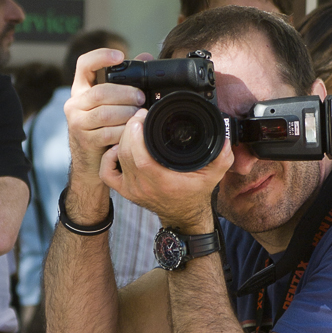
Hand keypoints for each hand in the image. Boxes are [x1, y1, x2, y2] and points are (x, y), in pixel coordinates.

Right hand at [64, 48, 147, 188]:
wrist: (91, 162)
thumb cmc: (105, 128)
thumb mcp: (111, 103)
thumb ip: (126, 80)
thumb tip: (146, 56)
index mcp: (81, 90)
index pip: (84, 64)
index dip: (101, 56)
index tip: (120, 55)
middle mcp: (74, 104)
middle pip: (101, 91)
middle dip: (125, 93)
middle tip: (141, 97)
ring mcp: (77, 122)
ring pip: (105, 113)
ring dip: (127, 113)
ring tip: (139, 115)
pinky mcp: (85, 140)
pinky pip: (108, 132)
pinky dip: (124, 131)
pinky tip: (132, 131)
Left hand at [100, 114, 232, 231]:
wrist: (184, 216)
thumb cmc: (196, 193)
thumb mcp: (214, 174)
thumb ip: (222, 155)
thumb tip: (224, 136)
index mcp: (163, 182)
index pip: (140, 156)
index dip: (137, 133)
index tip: (144, 116)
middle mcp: (144, 187)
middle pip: (126, 152)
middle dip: (130, 129)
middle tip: (140, 116)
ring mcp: (132, 189)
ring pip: (117, 157)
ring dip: (122, 138)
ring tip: (134, 127)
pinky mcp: (125, 190)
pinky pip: (107, 171)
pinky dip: (109, 156)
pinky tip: (119, 147)